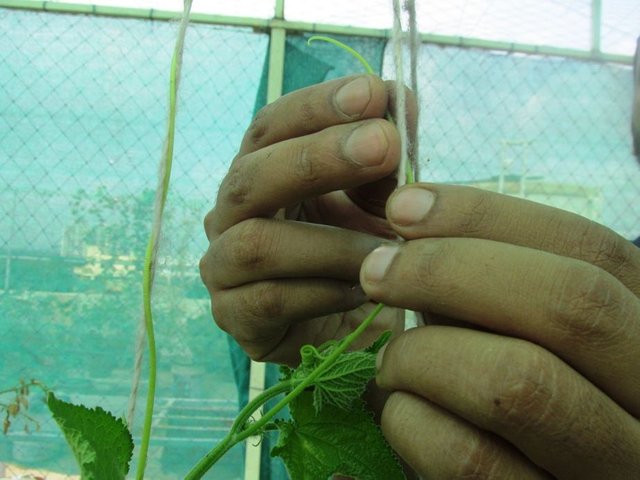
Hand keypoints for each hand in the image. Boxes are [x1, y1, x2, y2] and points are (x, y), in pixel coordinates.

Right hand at [200, 75, 414, 364]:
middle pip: (250, 177)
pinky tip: (365, 289)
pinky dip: (324, 292)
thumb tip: (399, 102)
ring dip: (331, 242)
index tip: (373, 93)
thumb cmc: (364, 252)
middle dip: (318, 159)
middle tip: (384, 145)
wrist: (359, 329)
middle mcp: (231, 215)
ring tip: (389, 246)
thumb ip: (384, 155)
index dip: (317, 107)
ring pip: (257, 244)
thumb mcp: (380, 197)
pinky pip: (271, 300)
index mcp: (261, 173)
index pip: (270, 127)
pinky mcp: (235, 318)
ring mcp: (224, 269)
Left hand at [361, 184, 639, 478]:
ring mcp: (611, 468)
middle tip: (376, 271)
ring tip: (390, 360)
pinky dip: (409, 422)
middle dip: (448, 271)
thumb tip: (413, 221)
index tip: (403, 206)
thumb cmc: (527, 399)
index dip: (488, 216)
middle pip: (568, 305)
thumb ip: (498, 286)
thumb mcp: (533, 333)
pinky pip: (468, 459)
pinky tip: (398, 412)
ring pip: (516, 384)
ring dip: (422, 355)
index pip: (590, 250)